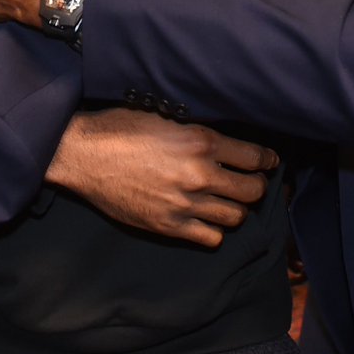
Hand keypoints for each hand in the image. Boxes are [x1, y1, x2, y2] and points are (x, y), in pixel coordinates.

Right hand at [46, 108, 278, 247]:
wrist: (84, 154)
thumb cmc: (121, 127)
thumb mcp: (167, 116)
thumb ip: (199, 132)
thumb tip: (225, 140)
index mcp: (202, 142)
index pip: (254, 157)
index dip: (267, 160)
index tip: (269, 162)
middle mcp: (200, 175)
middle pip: (252, 191)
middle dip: (257, 186)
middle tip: (252, 181)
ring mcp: (185, 204)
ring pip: (235, 217)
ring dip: (237, 208)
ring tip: (230, 200)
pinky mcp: (169, 226)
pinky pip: (211, 238)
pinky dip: (215, 230)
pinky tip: (209, 219)